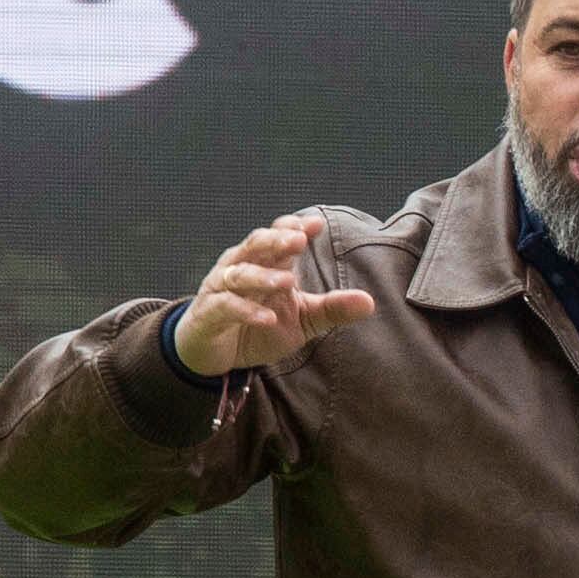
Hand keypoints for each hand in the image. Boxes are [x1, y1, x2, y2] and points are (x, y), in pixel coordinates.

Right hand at [168, 217, 372, 377]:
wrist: (214, 353)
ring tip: (288, 281)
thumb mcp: (303, 320)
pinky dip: (246, 311)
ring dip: (263, 276)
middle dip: (277, 240)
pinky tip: (267, 318)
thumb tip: (370, 302)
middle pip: (255, 244)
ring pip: (239, 273)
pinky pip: (226, 307)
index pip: (278, 236)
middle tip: (299, 240)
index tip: (316, 225)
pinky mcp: (209, 313)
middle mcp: (241, 268)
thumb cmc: (259, 327)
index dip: (294, 228)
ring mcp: (221, 289)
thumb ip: (332, 309)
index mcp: (266, 262)